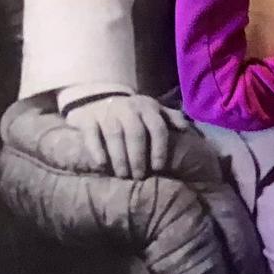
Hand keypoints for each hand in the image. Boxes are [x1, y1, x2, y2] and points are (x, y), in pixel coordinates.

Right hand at [58, 90, 183, 178]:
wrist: (98, 97)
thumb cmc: (133, 112)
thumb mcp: (153, 110)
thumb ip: (170, 117)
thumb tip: (185, 128)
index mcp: (148, 108)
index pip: (157, 128)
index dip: (160, 148)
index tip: (159, 167)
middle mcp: (128, 109)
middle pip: (136, 133)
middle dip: (139, 156)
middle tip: (139, 176)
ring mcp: (107, 113)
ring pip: (114, 134)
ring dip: (120, 157)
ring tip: (123, 175)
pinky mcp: (87, 118)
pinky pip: (91, 134)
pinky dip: (96, 149)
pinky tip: (102, 164)